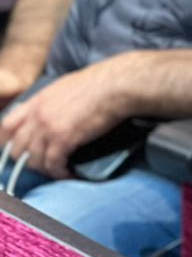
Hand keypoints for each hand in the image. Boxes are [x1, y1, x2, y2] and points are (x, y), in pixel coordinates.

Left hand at [0, 59, 129, 177]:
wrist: (115, 85)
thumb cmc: (100, 82)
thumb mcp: (66, 87)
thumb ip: (52, 101)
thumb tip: (54, 111)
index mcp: (37, 101)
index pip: (7, 126)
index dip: (8, 142)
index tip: (17, 150)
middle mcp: (37, 116)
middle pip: (17, 148)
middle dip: (26, 160)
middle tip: (42, 163)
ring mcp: (48, 128)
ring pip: (33, 160)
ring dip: (44, 169)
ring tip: (58, 171)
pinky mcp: (63, 139)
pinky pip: (53, 164)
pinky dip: (59, 173)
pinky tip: (69, 174)